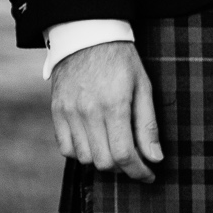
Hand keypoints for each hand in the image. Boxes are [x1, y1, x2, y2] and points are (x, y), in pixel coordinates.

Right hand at [49, 42, 161, 183]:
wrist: (87, 35)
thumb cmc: (122, 60)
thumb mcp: (143, 86)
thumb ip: (148, 124)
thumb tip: (155, 157)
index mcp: (114, 105)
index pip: (124, 154)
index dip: (138, 172)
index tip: (149, 176)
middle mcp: (87, 112)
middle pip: (103, 162)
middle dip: (122, 168)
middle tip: (135, 162)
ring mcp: (68, 113)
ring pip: (84, 158)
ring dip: (102, 161)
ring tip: (116, 149)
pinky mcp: (56, 112)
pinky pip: (66, 148)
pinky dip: (81, 153)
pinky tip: (95, 142)